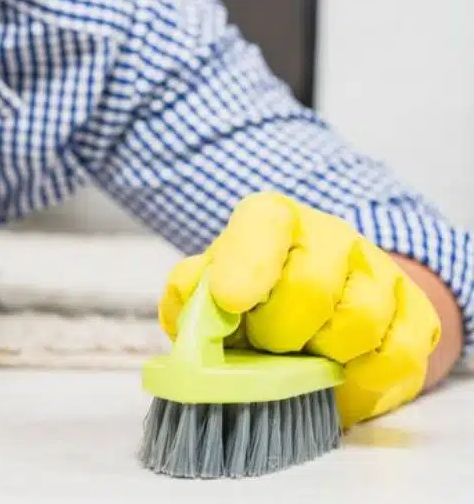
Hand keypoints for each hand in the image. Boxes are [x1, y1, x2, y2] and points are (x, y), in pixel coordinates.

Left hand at [158, 192, 441, 427]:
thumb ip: (191, 297)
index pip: (264, 224)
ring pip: (359, 322)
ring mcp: (378, 272)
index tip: (231, 300)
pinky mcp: (415, 314)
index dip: (247, 263)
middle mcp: (329, 236)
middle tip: (265, 346)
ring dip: (321, 358)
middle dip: (278, 333)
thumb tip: (197, 320)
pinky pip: (397, 356)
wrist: (310, 312)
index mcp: (270, 222)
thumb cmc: (247, 300)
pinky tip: (337, 379)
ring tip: (301, 360)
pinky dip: (362, 383)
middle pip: (311, 287)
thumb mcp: (205, 291)